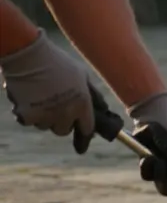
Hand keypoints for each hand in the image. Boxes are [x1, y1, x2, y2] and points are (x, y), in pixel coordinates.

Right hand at [0, 29, 107, 153]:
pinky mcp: (27, 115)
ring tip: (39, 95)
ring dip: (42, 116)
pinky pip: (27, 120)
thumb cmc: (56, 62)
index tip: (81, 147)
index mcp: (82, 104)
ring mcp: (46, 115)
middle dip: (60, 121)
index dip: (84, 136)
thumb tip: (104, 109)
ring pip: (44, 125)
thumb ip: (93, 95)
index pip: (87, 129)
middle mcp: (66, 114)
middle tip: (54, 106)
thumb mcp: (82, 75)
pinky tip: (26, 97)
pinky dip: (26, 112)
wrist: (28, 54)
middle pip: (63, 130)